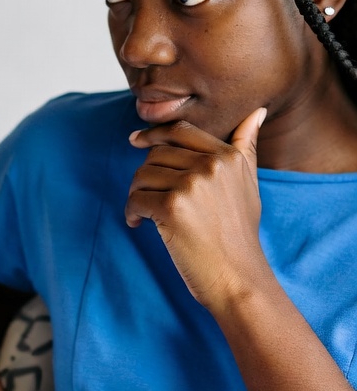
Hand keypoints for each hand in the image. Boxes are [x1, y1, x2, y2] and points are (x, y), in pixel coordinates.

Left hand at [125, 107, 269, 313]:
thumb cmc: (240, 235)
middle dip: (147, 175)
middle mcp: (211, 166)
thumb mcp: (249, 185)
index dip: (154, 134)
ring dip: (137, 194)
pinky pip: (136, 198)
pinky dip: (132, 212)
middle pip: (157, 153)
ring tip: (146, 213)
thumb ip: (245, 146)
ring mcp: (192, 186)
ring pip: (143, 175)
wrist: (239, 279)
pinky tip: (139, 224)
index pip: (180, 131)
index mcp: (228, 156)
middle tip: (147, 196)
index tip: (136, 141)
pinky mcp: (173, 208)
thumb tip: (257, 111)